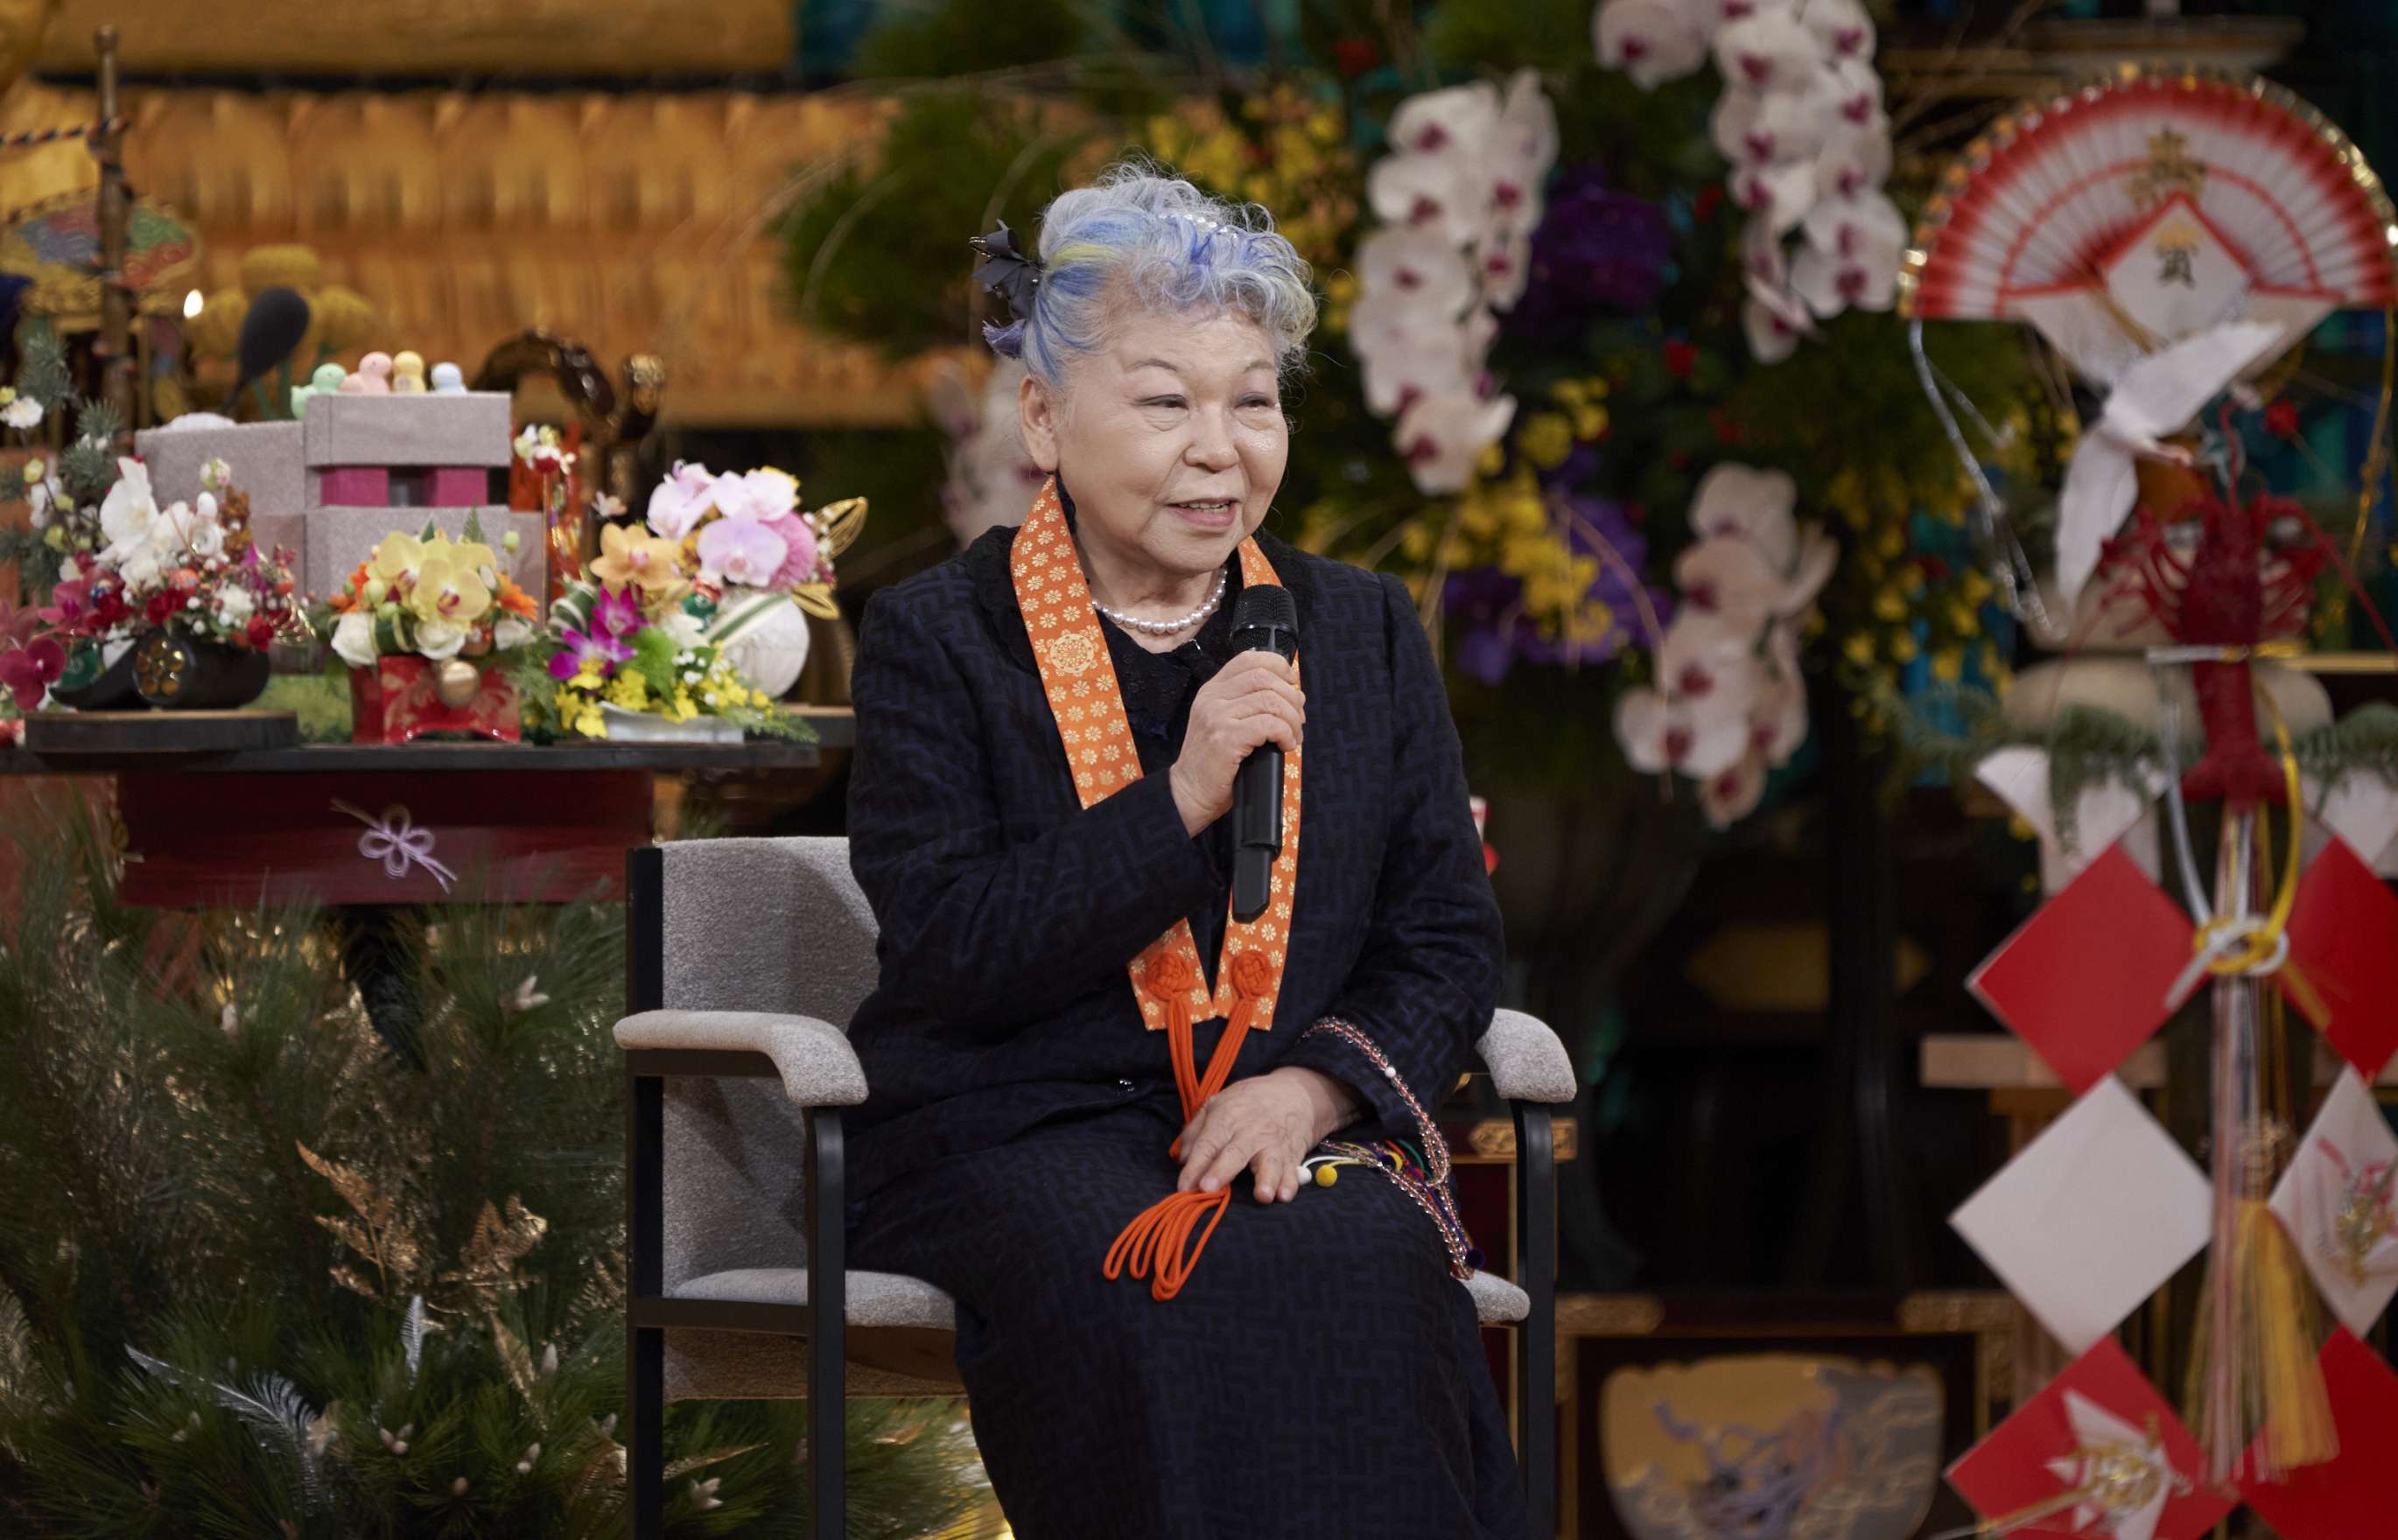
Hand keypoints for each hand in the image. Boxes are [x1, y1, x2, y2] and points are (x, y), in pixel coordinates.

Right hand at [1167, 651, 1302, 836]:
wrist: (1189, 793)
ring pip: (1271, 701)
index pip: (1249, 659)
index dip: (1278, 666)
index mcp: (1213, 690)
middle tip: (1298, 720)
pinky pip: (1269, 725)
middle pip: (1265, 677)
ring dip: (1292, 719)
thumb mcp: (1225, 723)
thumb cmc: (1214, 763)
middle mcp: (1212, 697)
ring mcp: (1217, 716)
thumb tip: (1296, 695)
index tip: (1291, 685)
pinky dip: (1286, 734)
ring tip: (1293, 737)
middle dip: (1291, 697)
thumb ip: (1251, 705)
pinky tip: (1285, 745)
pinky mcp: (1225, 738)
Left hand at [1176, 1067, 1356, 1204]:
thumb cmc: (1248, 1102)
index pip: (1208, 1143)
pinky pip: (1291, 1170)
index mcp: (1227, 1117)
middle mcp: (1251, 1131)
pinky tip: (1284, 1196)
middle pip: (1235, 1153)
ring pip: (1269, 1162)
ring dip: (1266, 1180)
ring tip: (1262, 1196)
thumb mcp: (1217, 1104)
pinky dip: (1289, 1184)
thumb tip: (1182, 1159)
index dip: (1195, 1165)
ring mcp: (1273, 1143)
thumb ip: (1195, 1130)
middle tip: (1208, 1188)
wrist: (1293, 1093)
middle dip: (1221, 1171)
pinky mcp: (1291, 1154)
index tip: (1184, 1186)